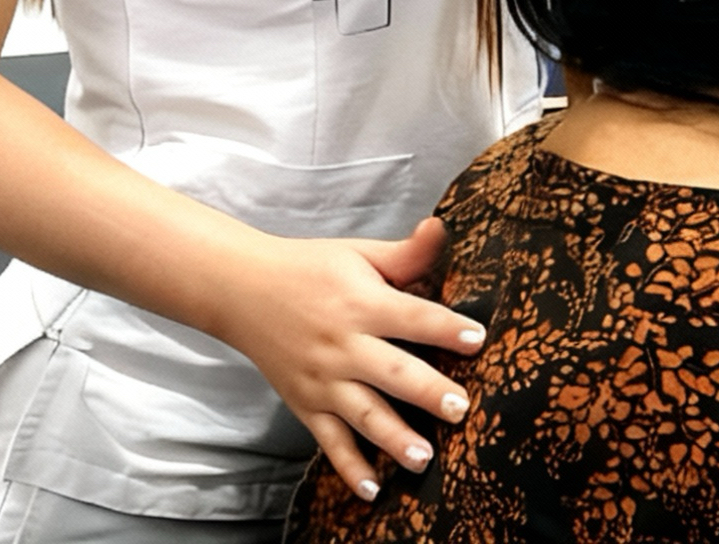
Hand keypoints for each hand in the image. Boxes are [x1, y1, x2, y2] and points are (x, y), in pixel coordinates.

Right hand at [207, 217, 484, 498]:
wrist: (240, 289)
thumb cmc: (309, 268)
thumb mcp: (357, 254)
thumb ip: (404, 253)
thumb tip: (442, 227)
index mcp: (360, 303)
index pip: (411, 317)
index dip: (446, 328)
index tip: (478, 339)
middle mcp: (341, 344)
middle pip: (391, 371)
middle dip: (427, 391)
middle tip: (460, 408)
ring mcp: (321, 380)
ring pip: (362, 414)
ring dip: (394, 437)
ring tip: (424, 457)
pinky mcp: (305, 405)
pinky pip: (330, 441)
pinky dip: (350, 468)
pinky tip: (373, 490)